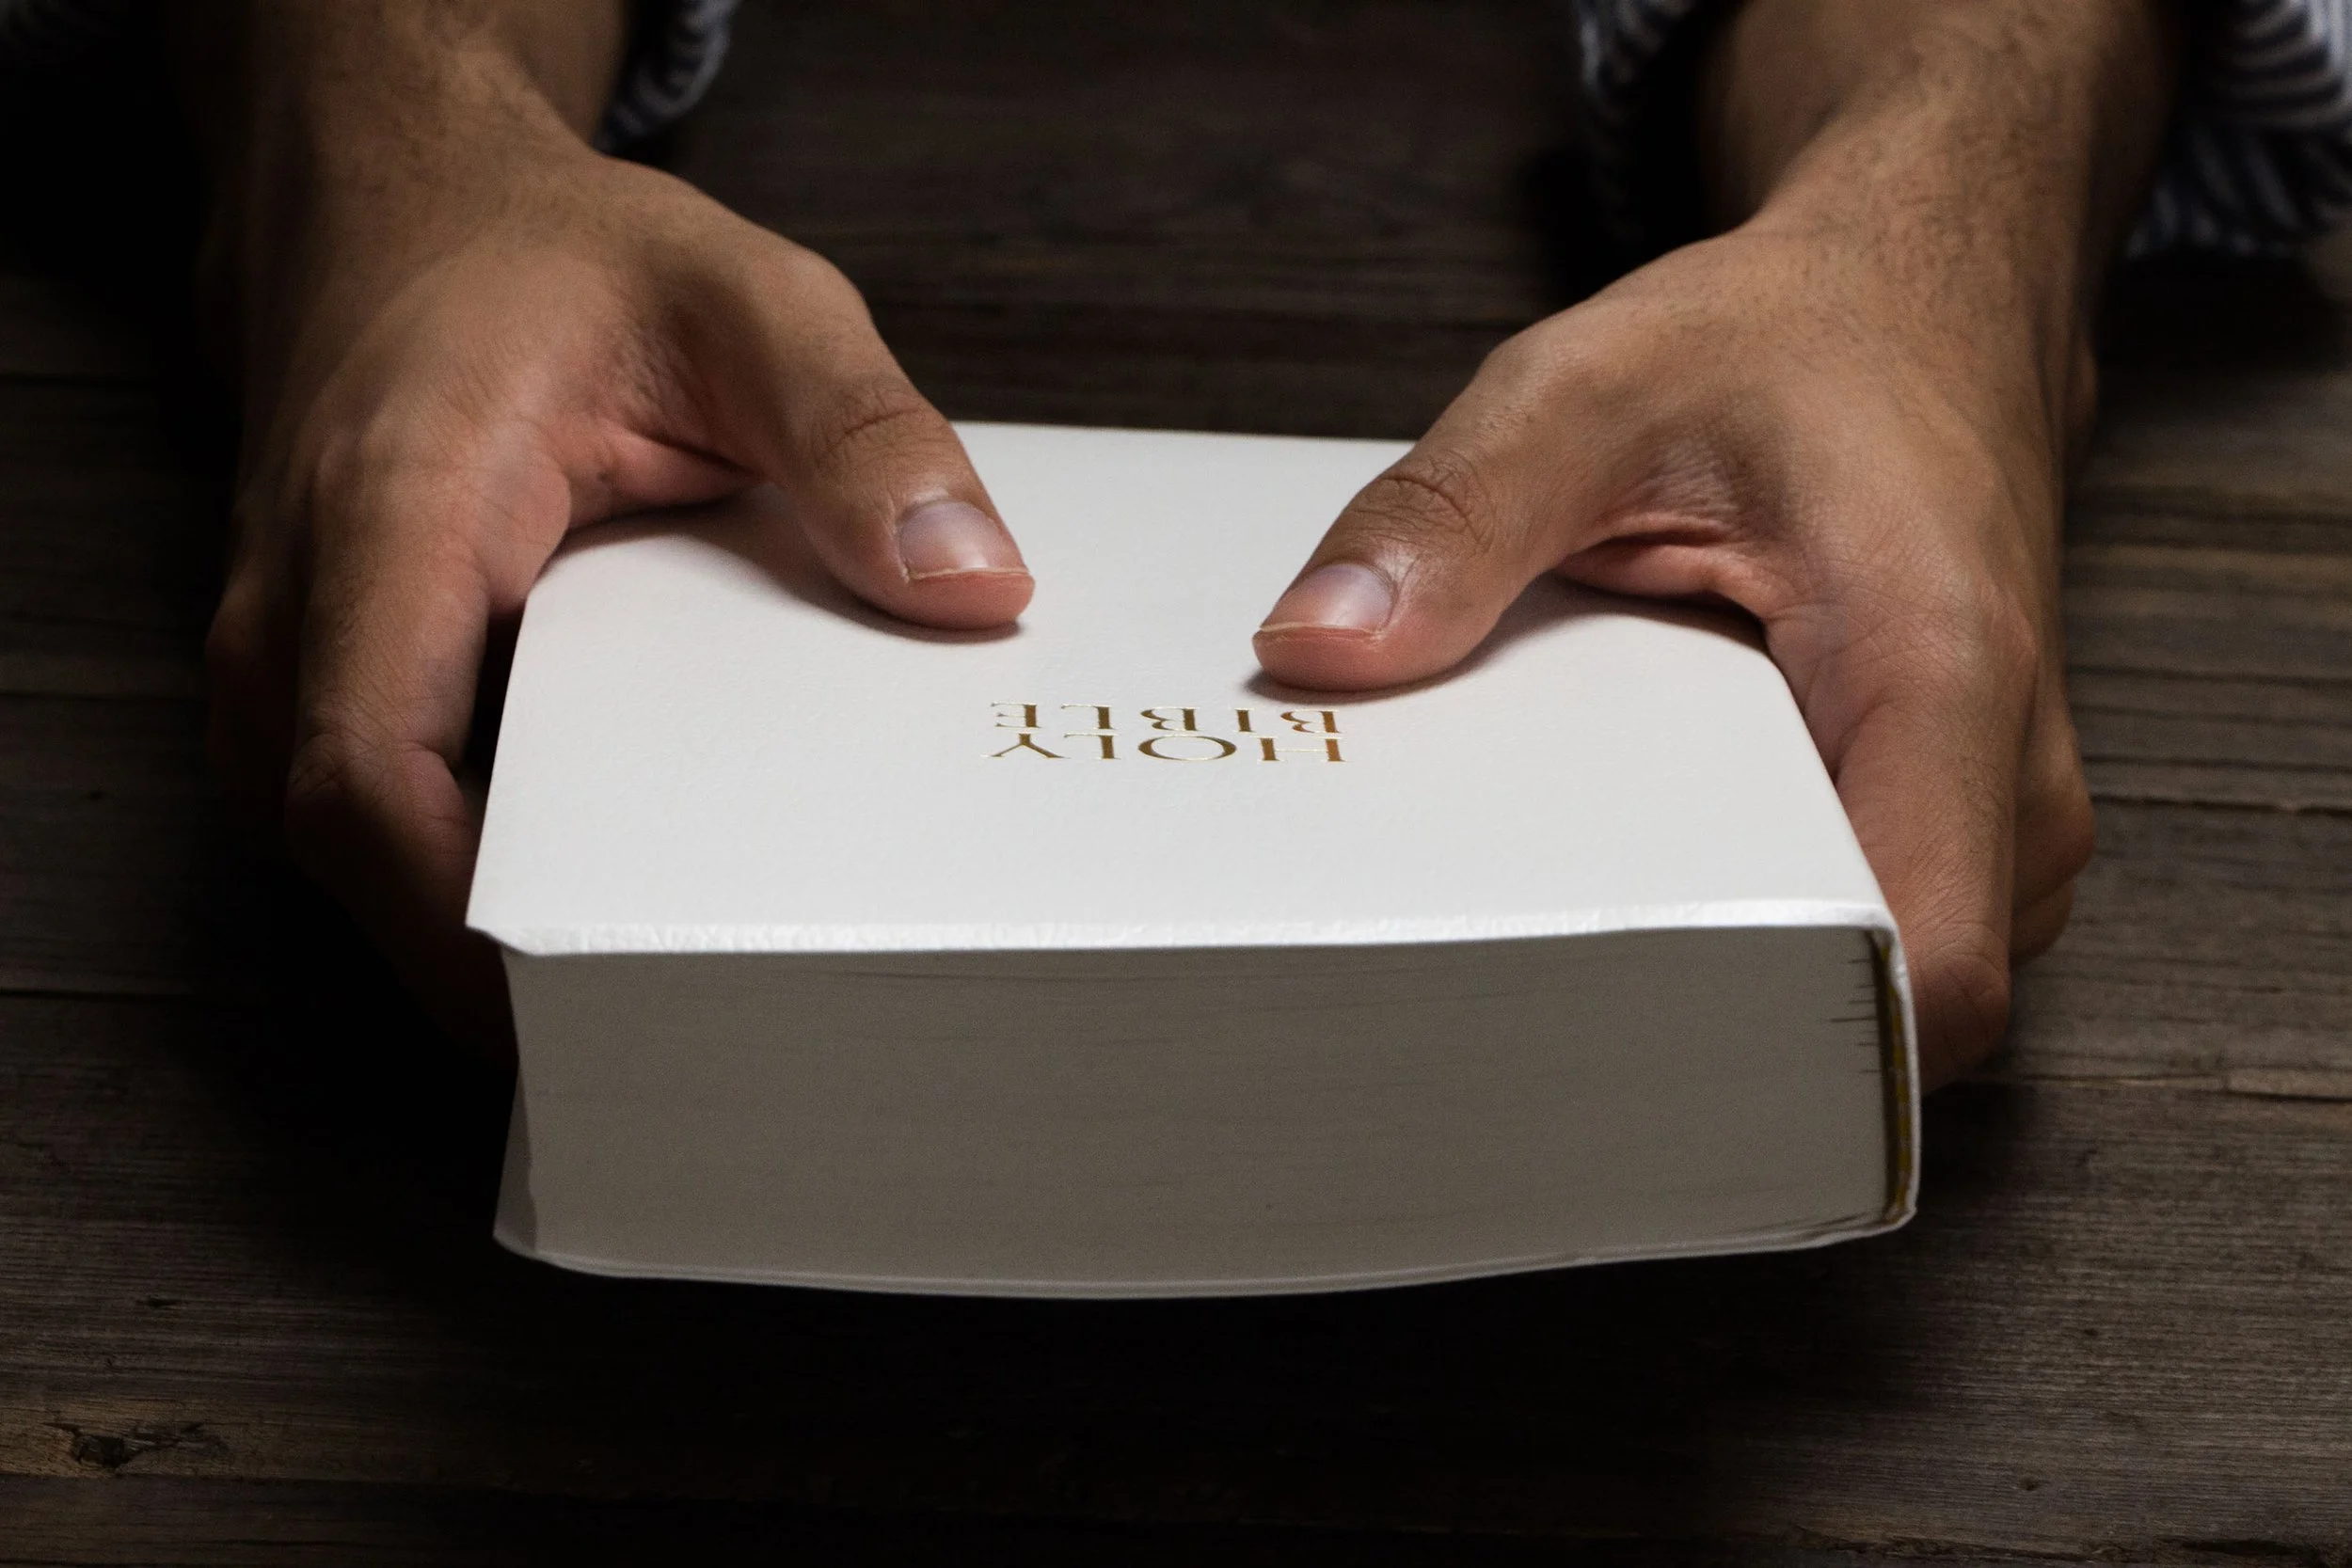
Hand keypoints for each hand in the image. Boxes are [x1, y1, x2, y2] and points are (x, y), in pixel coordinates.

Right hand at [189, 17, 1028, 1048]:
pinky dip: (499, 853)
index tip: (603, 1010)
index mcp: (393, 519)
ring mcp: (295, 658)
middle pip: (364, 854)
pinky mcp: (332, 679)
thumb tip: (974, 587)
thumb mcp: (743, 301)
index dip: (463, 927)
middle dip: (511, 962)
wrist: (399, 206)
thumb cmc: (551, 256)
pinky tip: (635, 865)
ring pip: (366, 849)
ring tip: (689, 976)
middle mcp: (303, 613)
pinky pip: (394, 805)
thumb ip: (860, 430)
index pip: (367, 778)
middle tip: (710, 1035)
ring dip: (502, 917)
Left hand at [1253, 0, 2178, 1084]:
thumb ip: (1456, 513)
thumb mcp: (1593, 385)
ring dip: (1714, 969)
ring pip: (1865, 980)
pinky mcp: (1943, 820)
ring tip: (1551, 919)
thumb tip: (1319, 646)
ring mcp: (1988, 817)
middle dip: (1695, 1028)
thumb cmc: (1794, 341)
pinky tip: (1621, 862)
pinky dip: (1739, 915)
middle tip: (1505, 1002)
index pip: (1922, 972)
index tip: (1596, 1053)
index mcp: (1938, 679)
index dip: (1776, 1056)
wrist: (1921, 302)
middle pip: (1873, 1007)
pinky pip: (1854, 925)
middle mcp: (2001, 780)